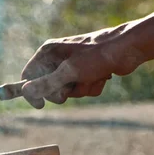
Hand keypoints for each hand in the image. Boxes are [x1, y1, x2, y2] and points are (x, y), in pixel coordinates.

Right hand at [20, 28, 142, 107]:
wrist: (128, 49)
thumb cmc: (97, 56)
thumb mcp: (69, 72)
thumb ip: (46, 83)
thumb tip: (25, 91)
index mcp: (48, 53)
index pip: (28, 76)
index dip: (32, 92)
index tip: (40, 105)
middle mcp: (57, 59)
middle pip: (47, 87)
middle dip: (63, 92)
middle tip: (73, 85)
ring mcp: (71, 67)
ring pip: (67, 91)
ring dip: (81, 90)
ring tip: (92, 77)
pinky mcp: (84, 73)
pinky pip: (81, 90)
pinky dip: (91, 87)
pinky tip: (101, 77)